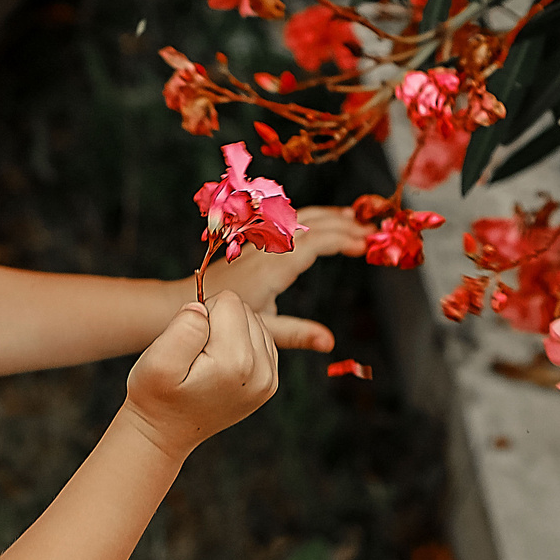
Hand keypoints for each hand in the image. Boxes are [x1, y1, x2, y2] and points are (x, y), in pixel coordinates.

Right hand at [123, 290, 278, 454]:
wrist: (164, 432)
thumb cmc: (155, 396)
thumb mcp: (158, 362)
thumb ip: (184, 328)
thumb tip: (204, 307)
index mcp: (236, 362)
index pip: (228, 301)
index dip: (202, 313)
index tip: (188, 341)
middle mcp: (261, 372)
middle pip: (244, 310)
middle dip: (217, 321)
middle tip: (195, 353)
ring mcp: (269, 380)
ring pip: (254, 322)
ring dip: (229, 332)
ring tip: (205, 360)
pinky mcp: (270, 383)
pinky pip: (260, 340)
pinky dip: (239, 344)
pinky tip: (219, 365)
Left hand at [207, 204, 367, 352]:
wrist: (186, 300)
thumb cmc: (222, 320)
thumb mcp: (262, 329)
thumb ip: (297, 334)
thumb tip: (329, 342)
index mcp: (272, 267)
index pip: (314, 243)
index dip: (342, 240)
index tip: (365, 244)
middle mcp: (267, 248)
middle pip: (311, 225)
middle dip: (344, 224)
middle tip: (373, 229)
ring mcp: (260, 241)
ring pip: (300, 218)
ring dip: (329, 217)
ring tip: (356, 219)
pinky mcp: (255, 241)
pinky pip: (288, 221)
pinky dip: (311, 218)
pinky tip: (323, 222)